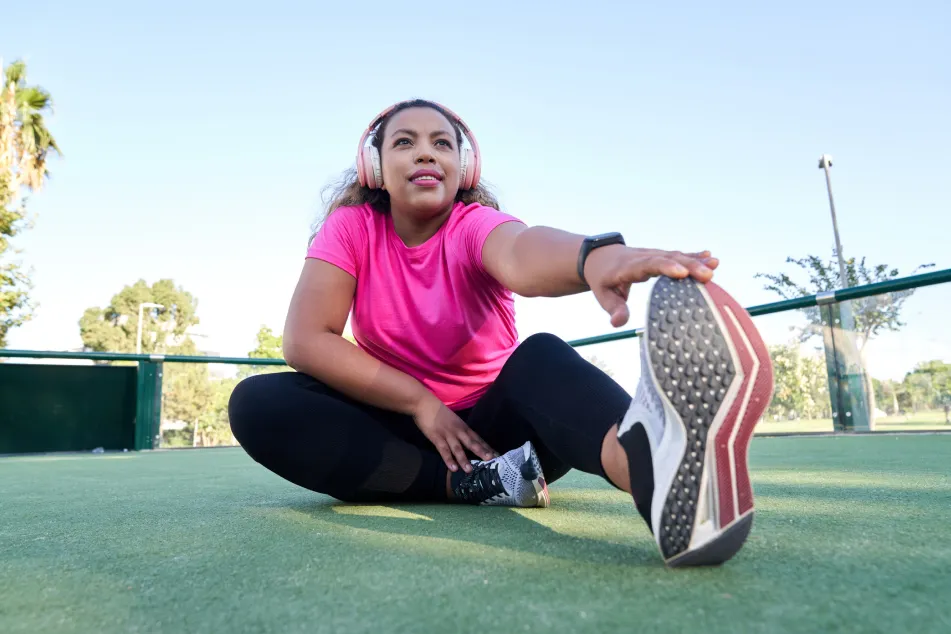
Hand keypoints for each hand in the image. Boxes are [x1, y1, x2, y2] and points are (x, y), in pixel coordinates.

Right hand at [412, 393, 497, 472]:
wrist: (424, 403)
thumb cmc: (438, 412)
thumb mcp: (453, 420)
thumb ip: (460, 431)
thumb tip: (467, 442)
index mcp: (463, 427)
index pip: (477, 438)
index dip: (486, 447)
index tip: (497, 455)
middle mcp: (458, 431)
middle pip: (471, 443)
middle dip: (481, 452)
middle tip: (491, 461)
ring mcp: (447, 434)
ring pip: (458, 448)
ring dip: (464, 459)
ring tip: (470, 470)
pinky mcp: (436, 437)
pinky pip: (443, 450)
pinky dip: (448, 459)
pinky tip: (453, 468)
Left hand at [583, 246, 718, 327]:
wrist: (599, 257)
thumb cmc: (602, 279)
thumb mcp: (603, 295)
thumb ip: (613, 308)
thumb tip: (618, 323)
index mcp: (628, 267)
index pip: (648, 265)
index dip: (665, 268)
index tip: (682, 273)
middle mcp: (643, 257)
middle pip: (668, 259)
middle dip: (688, 266)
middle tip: (708, 275)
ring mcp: (653, 254)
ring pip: (676, 256)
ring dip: (695, 260)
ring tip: (715, 265)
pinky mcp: (659, 256)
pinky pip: (678, 256)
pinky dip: (693, 256)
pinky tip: (710, 258)